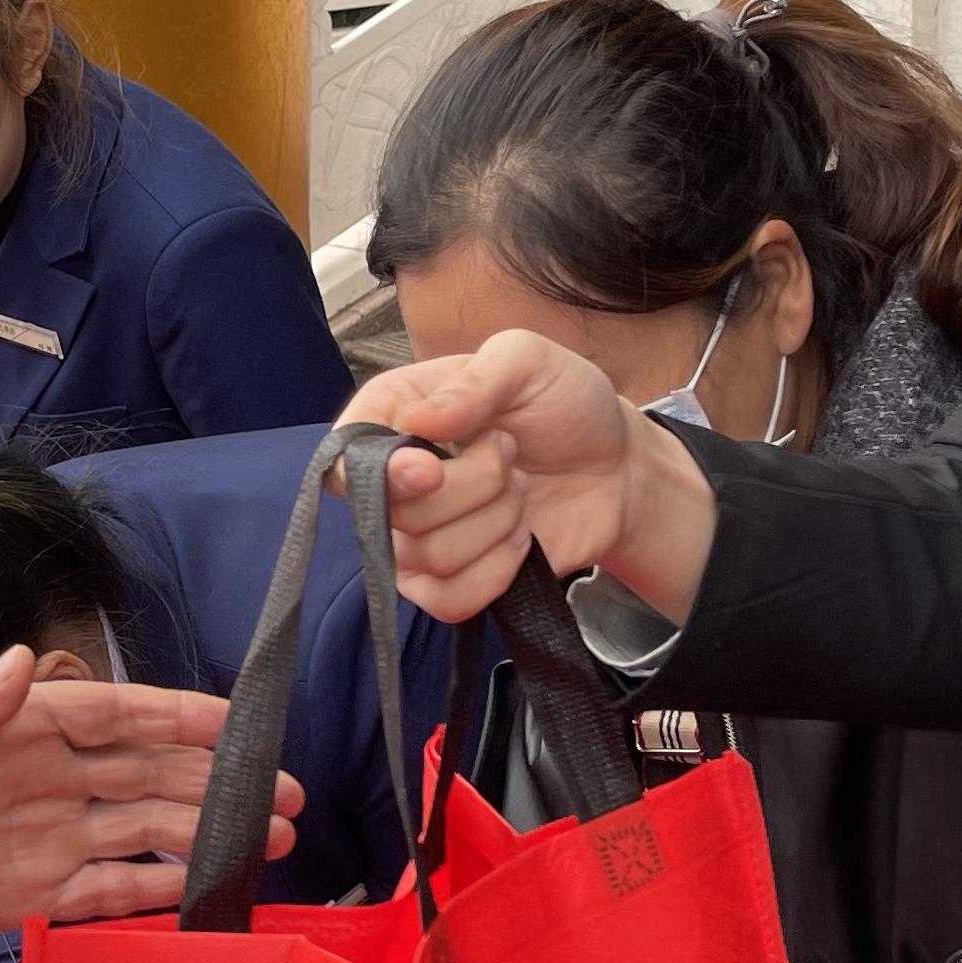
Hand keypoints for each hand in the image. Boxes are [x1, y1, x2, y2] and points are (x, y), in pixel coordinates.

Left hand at [0, 649, 297, 954]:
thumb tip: (23, 661)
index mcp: (20, 726)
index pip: (119, 716)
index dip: (183, 718)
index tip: (244, 725)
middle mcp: (44, 778)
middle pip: (147, 775)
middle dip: (218, 782)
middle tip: (288, 798)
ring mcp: (41, 838)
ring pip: (140, 832)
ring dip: (202, 835)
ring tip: (271, 843)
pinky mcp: (26, 897)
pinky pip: (103, 892)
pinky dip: (152, 890)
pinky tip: (202, 889)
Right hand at [341, 330, 707, 625]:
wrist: (617, 466)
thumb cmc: (565, 404)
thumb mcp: (528, 361)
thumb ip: (475, 380)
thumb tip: (418, 422)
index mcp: (395, 413)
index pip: (344, 456)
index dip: (379, 474)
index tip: (430, 466)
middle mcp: (394, 479)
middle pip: (396, 513)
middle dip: (475, 485)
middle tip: (510, 454)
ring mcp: (416, 537)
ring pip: (428, 557)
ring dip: (496, 522)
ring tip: (521, 489)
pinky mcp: (448, 582)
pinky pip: (446, 601)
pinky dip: (495, 573)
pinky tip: (520, 540)